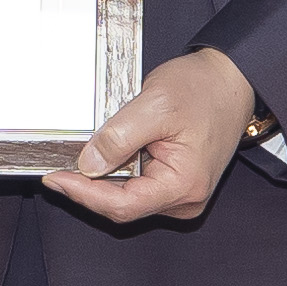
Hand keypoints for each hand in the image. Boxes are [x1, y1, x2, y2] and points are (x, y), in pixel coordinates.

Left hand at [52, 45, 263, 226]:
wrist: (231, 79)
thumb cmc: (204, 89)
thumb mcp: (155, 105)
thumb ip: (118, 138)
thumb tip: (87, 164)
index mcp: (183, 185)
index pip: (122, 205)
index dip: (83, 194)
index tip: (55, 179)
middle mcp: (185, 199)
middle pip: (122, 206)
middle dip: (88, 188)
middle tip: (59, 166)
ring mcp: (182, 194)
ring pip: (128, 198)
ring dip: (102, 180)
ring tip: (82, 156)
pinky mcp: (177, 184)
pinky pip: (138, 187)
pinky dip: (118, 174)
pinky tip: (105, 157)